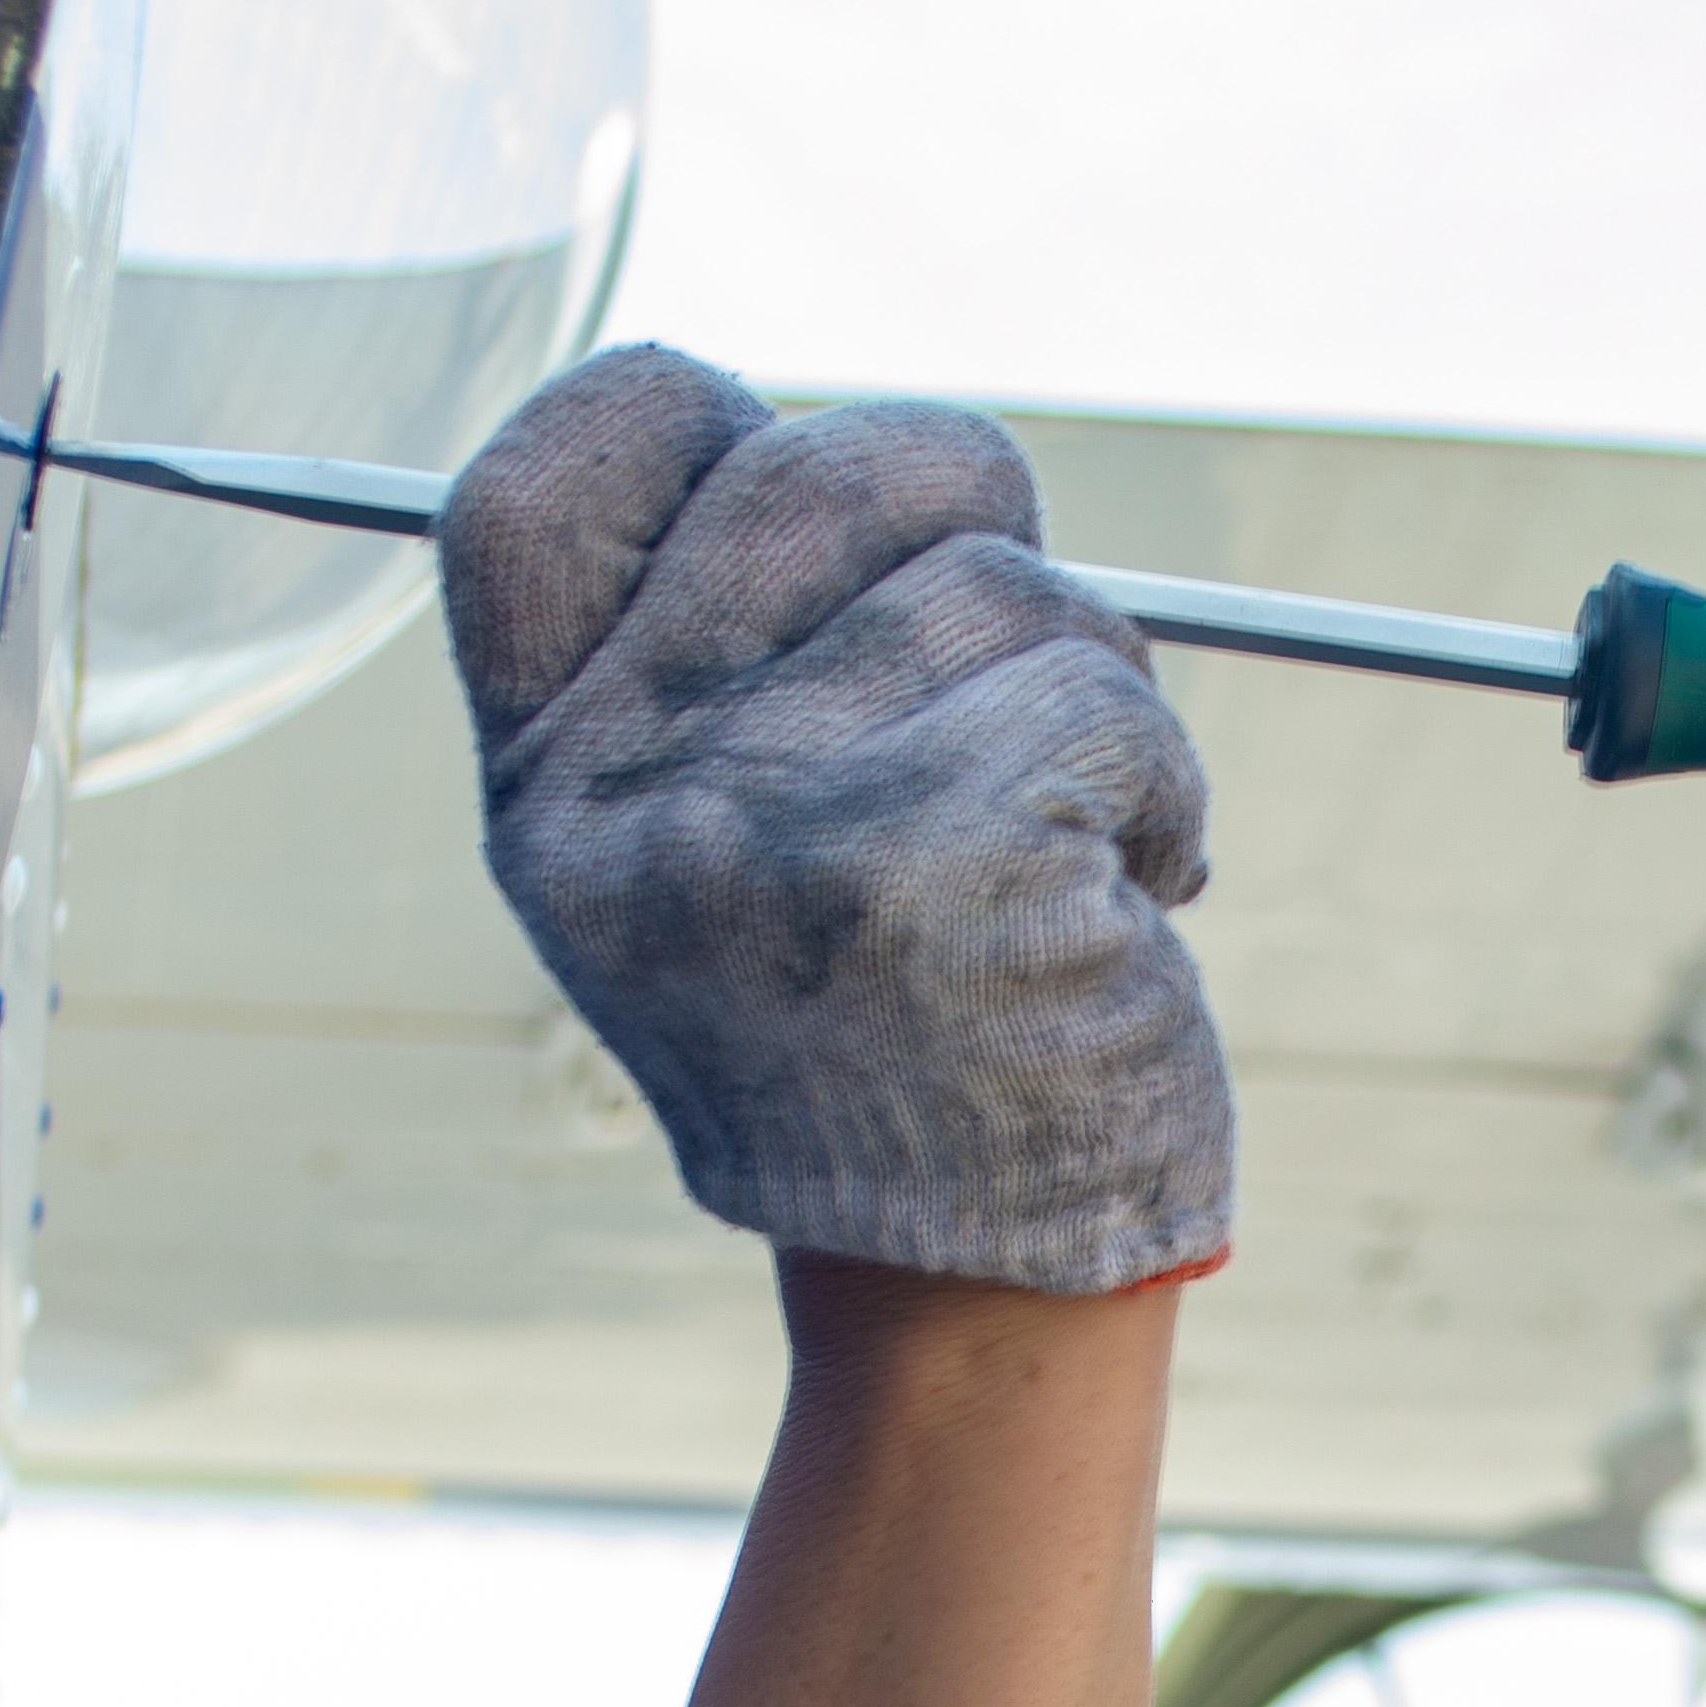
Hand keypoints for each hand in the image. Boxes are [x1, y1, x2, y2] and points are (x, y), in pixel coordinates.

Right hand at [441, 347, 1230, 1296]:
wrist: (964, 1289)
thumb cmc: (887, 1030)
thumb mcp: (722, 846)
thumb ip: (731, 653)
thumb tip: (873, 451)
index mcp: (548, 772)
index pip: (556, 468)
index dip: (705, 417)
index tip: (829, 520)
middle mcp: (618, 795)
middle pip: (823, 465)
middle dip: (972, 529)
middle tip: (1010, 675)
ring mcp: (763, 831)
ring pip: (999, 582)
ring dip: (1088, 686)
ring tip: (1066, 843)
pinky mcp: (931, 872)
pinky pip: (1104, 699)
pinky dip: (1158, 785)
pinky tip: (1124, 902)